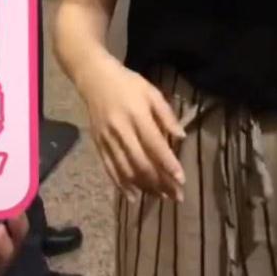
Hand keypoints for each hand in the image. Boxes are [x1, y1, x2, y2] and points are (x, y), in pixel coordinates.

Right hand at [79, 55, 186, 201]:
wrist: (94, 78)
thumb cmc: (128, 84)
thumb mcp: (151, 92)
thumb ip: (166, 114)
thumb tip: (181, 136)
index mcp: (136, 114)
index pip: (154, 144)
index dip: (168, 164)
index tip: (181, 179)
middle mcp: (121, 130)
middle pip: (141, 162)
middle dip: (160, 182)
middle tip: (176, 195)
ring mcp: (107, 139)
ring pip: (126, 170)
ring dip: (144, 187)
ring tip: (160, 197)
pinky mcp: (98, 145)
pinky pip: (110, 169)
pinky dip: (122, 185)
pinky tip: (133, 196)